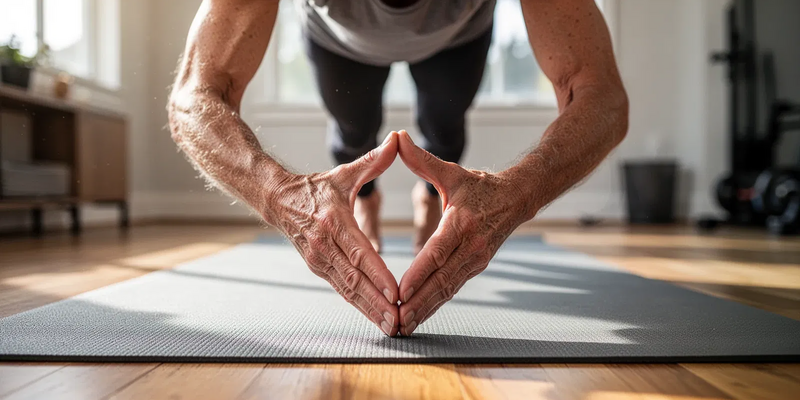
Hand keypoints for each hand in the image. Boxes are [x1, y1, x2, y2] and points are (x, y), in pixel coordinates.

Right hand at [263, 132, 400, 335]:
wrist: (277, 200)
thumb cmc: (316, 187)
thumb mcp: (344, 174)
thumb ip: (373, 161)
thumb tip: (397, 140)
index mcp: (334, 221)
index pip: (360, 253)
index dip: (378, 275)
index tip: (396, 292)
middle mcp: (325, 245)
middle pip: (355, 279)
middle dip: (377, 303)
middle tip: (398, 320)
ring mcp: (319, 260)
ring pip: (348, 290)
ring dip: (369, 310)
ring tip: (391, 326)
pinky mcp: (318, 268)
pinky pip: (341, 290)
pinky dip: (359, 305)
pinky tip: (376, 317)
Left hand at [395, 131, 534, 335]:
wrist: (518, 198)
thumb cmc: (479, 186)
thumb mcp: (451, 172)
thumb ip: (421, 160)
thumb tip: (398, 138)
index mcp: (461, 222)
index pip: (437, 252)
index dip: (418, 274)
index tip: (400, 291)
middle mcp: (471, 246)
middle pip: (441, 280)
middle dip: (418, 302)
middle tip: (396, 320)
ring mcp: (475, 260)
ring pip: (447, 290)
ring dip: (426, 310)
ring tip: (404, 327)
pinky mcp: (475, 267)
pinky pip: (452, 289)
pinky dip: (435, 305)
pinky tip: (418, 317)